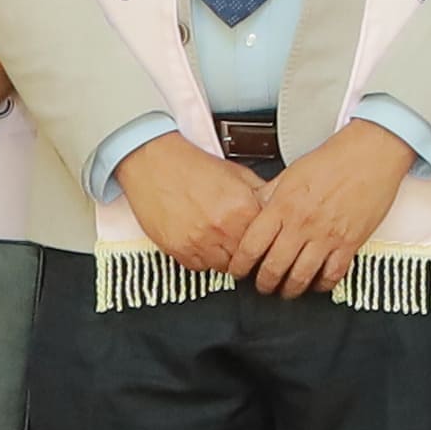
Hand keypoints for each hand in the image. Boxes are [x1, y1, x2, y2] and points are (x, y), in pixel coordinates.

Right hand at [113, 132, 263, 276]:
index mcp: (241, 208)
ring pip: (224, 267)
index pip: (266, 240)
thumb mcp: (237, 173)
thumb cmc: (191, 165)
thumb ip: (260, 192)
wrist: (154, 162)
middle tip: (240, 243)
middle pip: (246, 257)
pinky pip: (199, 267)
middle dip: (246, 251)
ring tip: (221, 242)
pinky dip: (204, 259)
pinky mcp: (179, 250)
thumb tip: (277, 205)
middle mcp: (222, 228)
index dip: (265, 241)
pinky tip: (202, 242)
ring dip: (226, 257)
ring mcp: (200, 242)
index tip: (263, 241)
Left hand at [239, 121, 419, 299]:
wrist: (371, 154)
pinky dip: (322, 285)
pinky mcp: (350, 243)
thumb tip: (254, 208)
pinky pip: (332, 275)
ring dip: (290, 290)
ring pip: (301, 278)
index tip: (238, 271)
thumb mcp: (291, 173)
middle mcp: (302, 224)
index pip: (251, 246)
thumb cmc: (334, 159)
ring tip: (286, 291)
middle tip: (261, 286)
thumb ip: (270, 195)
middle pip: (273, 268)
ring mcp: (326, 236)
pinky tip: (317, 283)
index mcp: (283, 206)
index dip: (240, 265)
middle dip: (263, 284)